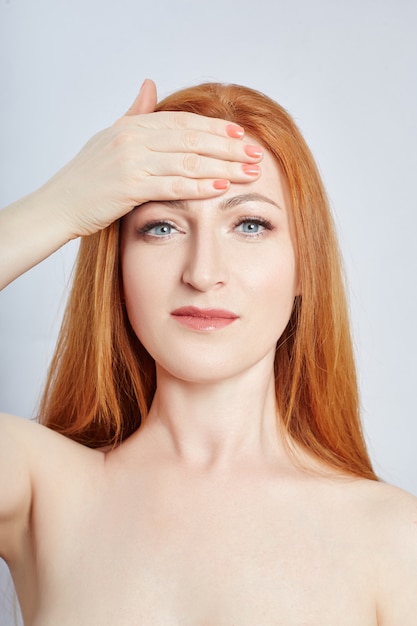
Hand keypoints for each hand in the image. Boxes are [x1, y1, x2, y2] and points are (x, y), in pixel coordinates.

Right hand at [44, 79, 262, 238]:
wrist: (60, 204)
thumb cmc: (87, 175)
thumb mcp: (110, 136)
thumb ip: (135, 113)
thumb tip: (150, 84)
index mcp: (133, 125)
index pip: (184, 123)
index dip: (215, 127)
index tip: (241, 135)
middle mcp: (133, 138)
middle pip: (192, 139)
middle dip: (228, 148)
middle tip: (256, 155)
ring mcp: (131, 161)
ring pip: (187, 161)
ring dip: (223, 168)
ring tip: (249, 173)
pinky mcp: (129, 187)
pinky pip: (172, 185)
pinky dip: (199, 186)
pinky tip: (220, 188)